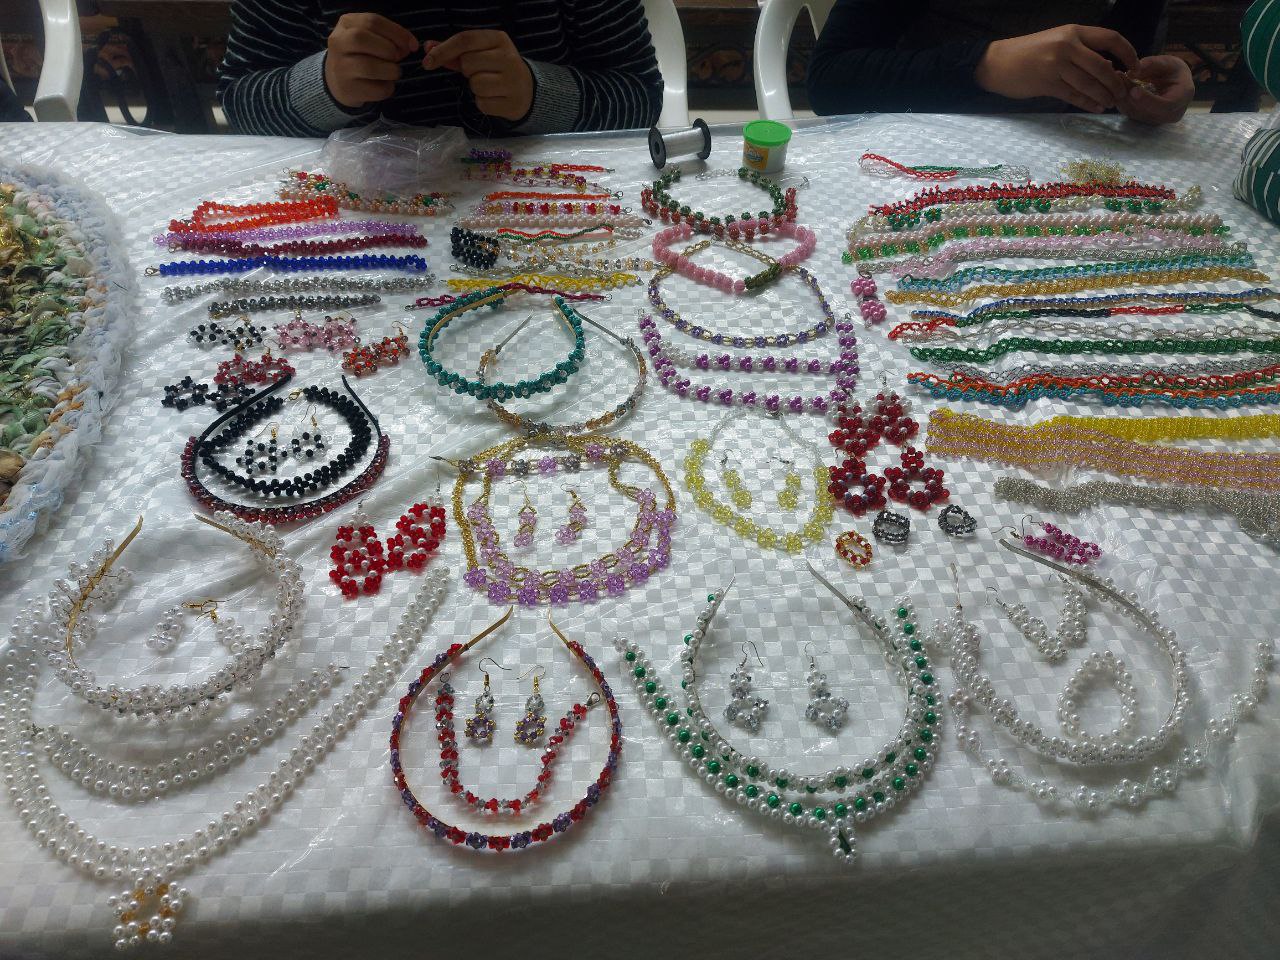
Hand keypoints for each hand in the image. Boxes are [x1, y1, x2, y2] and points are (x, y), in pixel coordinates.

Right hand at [324, 13, 417, 108]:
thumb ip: (388, 36)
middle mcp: (338, 43)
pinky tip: (384, 84)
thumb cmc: (361, 54)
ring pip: (369, 67)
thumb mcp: (370, 37)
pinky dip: (387, 88)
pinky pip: (376, 89)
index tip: (412, 45)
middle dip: (388, 49)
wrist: (339, 80)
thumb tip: (411, 45)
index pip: (372, 21)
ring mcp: (341, 68)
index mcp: (346, 24)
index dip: (397, 33)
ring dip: (391, 70)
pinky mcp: (348, 89)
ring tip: (393, 72)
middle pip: (361, 38)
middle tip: (398, 58)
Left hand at [422, 30, 533, 121]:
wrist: (527, 90)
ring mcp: (512, 81)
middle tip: (479, 72)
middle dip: (466, 71)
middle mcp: (508, 57)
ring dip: (475, 88)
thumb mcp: (480, 53)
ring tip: (488, 86)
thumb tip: (428, 48)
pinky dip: (483, 103)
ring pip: (475, 84)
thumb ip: (454, 51)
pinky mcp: (512, 103)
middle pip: (468, 63)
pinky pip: (482, 103)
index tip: (427, 61)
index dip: (443, 50)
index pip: (465, 39)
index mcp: (499, 39)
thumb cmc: (497, 68)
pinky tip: (494, 98)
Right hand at [974, 24, 1137, 112]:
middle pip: (1103, 65)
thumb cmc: (1026, 53)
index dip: (1128, 52)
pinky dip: (1088, 103)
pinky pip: (1074, 96)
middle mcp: (1067, 46)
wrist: (996, 63)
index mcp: (1073, 32)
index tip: (1135, 66)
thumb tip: (1107, 66)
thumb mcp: (1056, 41)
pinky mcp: (1047, 84)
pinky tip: (1097, 107)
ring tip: (1112, 102)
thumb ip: (1080, 51)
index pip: (1110, 38)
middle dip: (1117, 81)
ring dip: (1104, 95)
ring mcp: (1057, 66)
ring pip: (1090, 83)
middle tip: (1124, 92)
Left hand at [1117, 55, 1194, 124]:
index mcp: (1183, 97)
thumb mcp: (1168, 61)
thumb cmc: (1173, 70)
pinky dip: (1122, 101)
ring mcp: (1158, 120)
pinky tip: (1117, 87)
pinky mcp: (1145, 120)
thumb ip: (1153, 63)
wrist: (1173, 82)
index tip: (1134, 90)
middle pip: (1147, 111)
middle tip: (1119, 78)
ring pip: (1136, 113)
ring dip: (1124, 97)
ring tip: (1117, 78)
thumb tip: (1134, 70)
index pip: (1166, 105)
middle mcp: (1172, 113)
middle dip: (1131, 96)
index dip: (1148, 100)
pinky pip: (1130, 113)